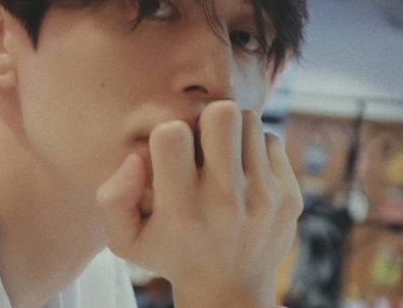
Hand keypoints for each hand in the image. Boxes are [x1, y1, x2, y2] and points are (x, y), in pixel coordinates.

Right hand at [96, 100, 302, 307]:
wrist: (230, 293)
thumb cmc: (172, 254)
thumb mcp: (126, 240)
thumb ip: (112, 197)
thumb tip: (136, 158)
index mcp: (182, 210)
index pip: (172, 133)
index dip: (168, 133)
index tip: (172, 154)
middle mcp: (225, 202)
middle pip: (222, 113)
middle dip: (207, 119)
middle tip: (203, 142)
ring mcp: (264, 198)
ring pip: (250, 119)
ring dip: (233, 131)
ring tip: (223, 156)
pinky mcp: (290, 196)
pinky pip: (271, 140)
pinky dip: (255, 148)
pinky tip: (244, 172)